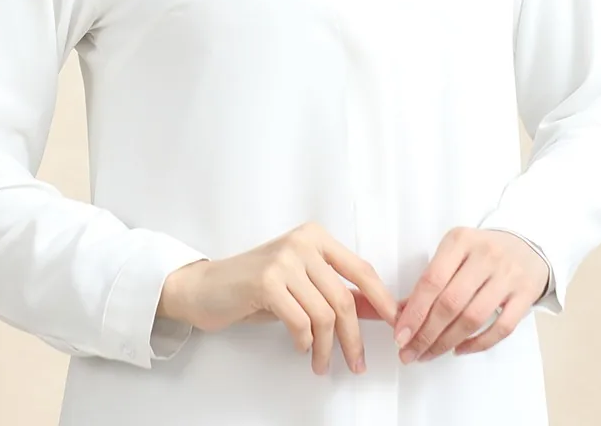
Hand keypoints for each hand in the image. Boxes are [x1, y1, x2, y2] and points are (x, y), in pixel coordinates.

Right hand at [159, 222, 397, 375]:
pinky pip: (300, 322)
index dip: (381, 299)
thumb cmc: (254, 286)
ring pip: (324, 315)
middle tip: (356, 362)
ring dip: (327, 348)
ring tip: (323, 364)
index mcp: (315, 237)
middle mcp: (302, 243)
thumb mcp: (300, 283)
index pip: (361, 269)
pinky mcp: (266, 281)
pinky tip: (300, 348)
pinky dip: (304, 342)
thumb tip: (373, 309)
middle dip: (353, 338)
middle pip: (343, 299)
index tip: (395, 323)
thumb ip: (333, 290)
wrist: (206, 287)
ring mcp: (284, 260)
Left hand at [393, 228, 549, 363]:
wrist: (526, 246)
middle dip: (426, 333)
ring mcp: (508, 276)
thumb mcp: (454, 252)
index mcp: (460, 240)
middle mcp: (485, 256)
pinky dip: (478, 344)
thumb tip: (401, 313)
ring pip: (473, 318)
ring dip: (446, 342)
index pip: (432, 280)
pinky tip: (459, 349)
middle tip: (410, 352)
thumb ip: (431, 279)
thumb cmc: (481, 252)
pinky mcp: (525, 295)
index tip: (400, 335)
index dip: (415, 311)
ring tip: (428, 354)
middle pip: (450, 303)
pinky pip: (501, 328)